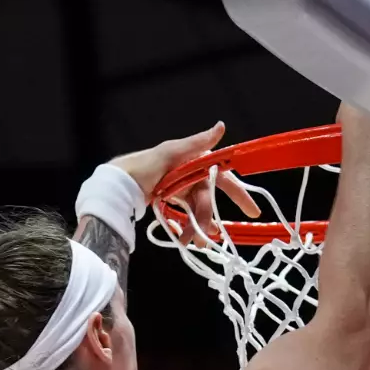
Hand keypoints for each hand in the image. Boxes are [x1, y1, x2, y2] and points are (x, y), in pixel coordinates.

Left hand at [109, 122, 260, 244]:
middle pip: (208, 200)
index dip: (238, 194)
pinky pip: (184, 216)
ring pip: (197, 212)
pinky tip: (182, 237)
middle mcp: (190, 175)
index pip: (223, 178)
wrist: (116, 184)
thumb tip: (220, 126)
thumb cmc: (142, 165)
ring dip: (197, 227)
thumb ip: (197, 142)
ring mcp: (180, 189)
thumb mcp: (170, 152)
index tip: (252, 212)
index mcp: (194, 161)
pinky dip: (185, 227)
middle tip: (211, 238)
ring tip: (193, 243)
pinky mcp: (169, 201)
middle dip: (210, 219)